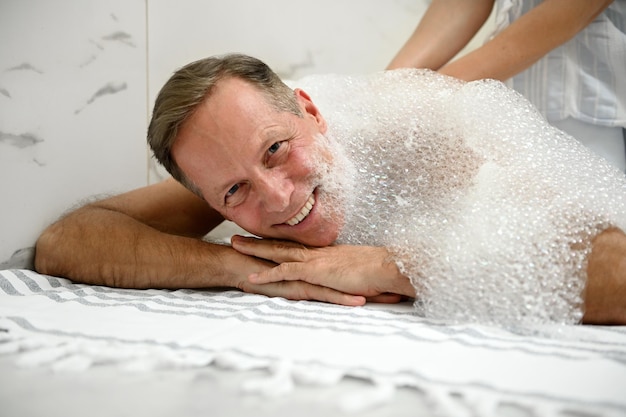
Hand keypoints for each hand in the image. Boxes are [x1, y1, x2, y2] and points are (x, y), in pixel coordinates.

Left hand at [230, 235, 415, 302]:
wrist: (389, 266)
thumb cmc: (381, 269)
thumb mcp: (360, 268)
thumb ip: (348, 270)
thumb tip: (346, 274)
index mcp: (327, 252)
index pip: (297, 244)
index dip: (278, 240)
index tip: (263, 236)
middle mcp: (317, 252)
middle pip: (282, 242)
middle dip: (258, 238)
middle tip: (237, 233)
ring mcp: (315, 260)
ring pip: (278, 251)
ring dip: (255, 249)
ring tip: (234, 245)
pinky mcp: (316, 272)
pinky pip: (286, 272)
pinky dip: (268, 275)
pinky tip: (251, 279)